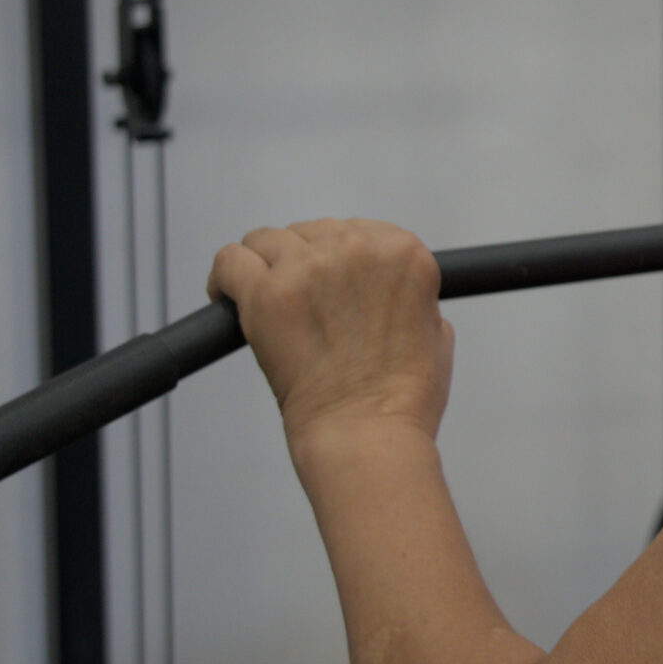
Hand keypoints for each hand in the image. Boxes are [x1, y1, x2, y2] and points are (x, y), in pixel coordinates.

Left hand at [208, 219, 455, 448]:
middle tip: (299, 301)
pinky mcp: (266, 292)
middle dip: (305, 261)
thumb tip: (391, 297)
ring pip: (268, 240)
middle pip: (314, 231)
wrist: (366, 433)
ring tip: (260, 297)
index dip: (341, 257)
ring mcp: (309, 268)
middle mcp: (359, 250)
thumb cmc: (400, 398)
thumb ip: (416, 301)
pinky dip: (226, 276)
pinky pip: (230, 259)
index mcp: (405, 255)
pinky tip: (227, 295)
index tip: (329, 281)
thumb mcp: (436, 336)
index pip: (361, 230)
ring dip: (265, 264)